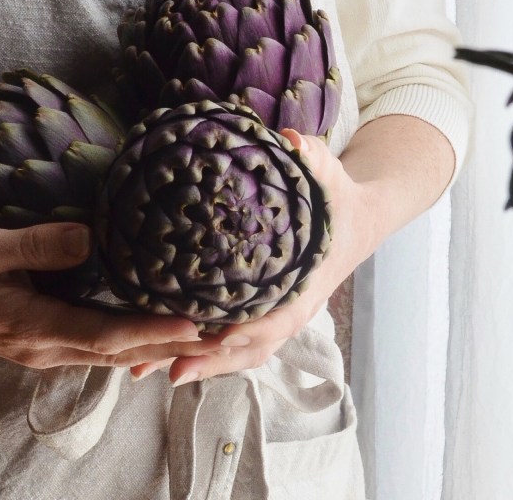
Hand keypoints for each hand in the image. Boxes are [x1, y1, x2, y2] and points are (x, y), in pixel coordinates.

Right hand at [0, 220, 221, 369]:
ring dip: (154, 345)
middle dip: (170, 346)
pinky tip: (150, 329)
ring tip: (200, 334)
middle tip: (220, 336)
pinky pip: (95, 344)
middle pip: (119, 352)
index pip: (106, 335)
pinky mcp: (40, 339)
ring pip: (110, 352)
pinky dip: (129, 339)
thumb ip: (37, 245)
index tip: (195, 325)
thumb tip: (90, 238)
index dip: (152, 331)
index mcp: (33, 328)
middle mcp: (45, 348)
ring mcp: (43, 349)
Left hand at [128, 128, 376, 385]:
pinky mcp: (266, 315)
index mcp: (306, 283)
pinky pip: (235, 343)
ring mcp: (280, 317)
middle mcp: (293, 309)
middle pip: (250, 347)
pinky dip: (206, 354)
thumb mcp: (329, 171)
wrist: (358, 219)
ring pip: (240, 353)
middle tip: (168, 368)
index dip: (249, 328)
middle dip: (210, 360)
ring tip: (153, 371)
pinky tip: (167, 356)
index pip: (277, 316)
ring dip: (201, 365)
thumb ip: (311, 155)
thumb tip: (291, 139)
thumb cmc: (337, 196)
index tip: (217, 336)